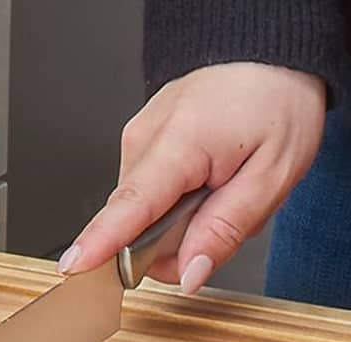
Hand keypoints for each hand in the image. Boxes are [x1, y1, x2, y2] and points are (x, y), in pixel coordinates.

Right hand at [62, 63, 326, 291]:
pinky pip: (150, 194)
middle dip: (178, 243)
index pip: (131, 206)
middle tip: (229, 217)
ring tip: (223, 187)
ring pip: (145, 213)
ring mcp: (138, 137)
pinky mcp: (139, 141)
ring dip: (183, 220)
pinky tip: (208, 177)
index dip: (101, 242)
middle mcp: (145, 137)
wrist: (270, 57)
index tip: (73, 267)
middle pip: (137, 224)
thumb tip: (188, 274)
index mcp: (180, 142)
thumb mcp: (273, 176)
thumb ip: (226, 229)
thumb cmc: (277, 104)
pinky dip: (178, 200)